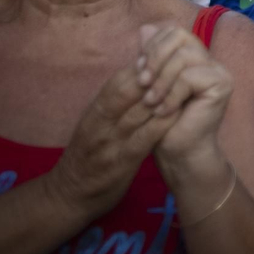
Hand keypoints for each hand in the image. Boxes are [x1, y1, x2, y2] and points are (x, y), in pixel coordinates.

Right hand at [46, 64, 177, 217]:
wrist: (68, 196)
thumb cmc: (88, 156)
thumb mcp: (95, 125)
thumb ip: (114, 103)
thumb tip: (137, 75)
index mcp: (93, 114)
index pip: (115, 83)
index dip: (138, 68)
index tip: (161, 57)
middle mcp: (98, 125)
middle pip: (125, 93)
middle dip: (152, 77)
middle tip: (177, 65)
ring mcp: (108, 145)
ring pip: (135, 113)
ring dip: (161, 96)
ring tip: (184, 83)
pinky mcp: (120, 164)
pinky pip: (143, 140)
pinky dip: (161, 124)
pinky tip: (179, 113)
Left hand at [135, 24, 232, 173]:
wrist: (179, 154)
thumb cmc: (162, 123)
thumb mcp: (150, 85)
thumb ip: (150, 57)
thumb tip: (145, 28)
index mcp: (193, 56)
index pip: (173, 31)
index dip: (152, 45)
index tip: (137, 69)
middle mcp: (209, 59)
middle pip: (179, 36)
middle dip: (155, 57)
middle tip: (142, 83)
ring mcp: (218, 70)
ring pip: (183, 56)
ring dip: (161, 80)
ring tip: (150, 102)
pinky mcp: (222, 84)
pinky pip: (189, 76)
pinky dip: (171, 94)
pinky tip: (163, 111)